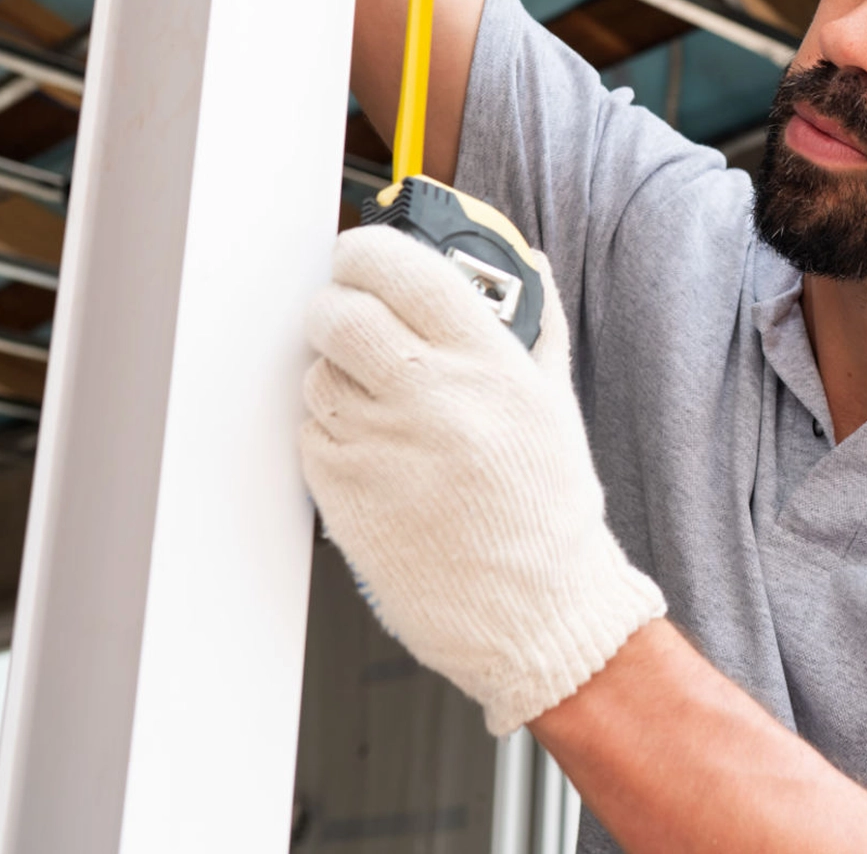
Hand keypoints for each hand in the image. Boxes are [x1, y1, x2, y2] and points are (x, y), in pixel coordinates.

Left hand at [300, 226, 664, 733]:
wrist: (537, 614)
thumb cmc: (549, 517)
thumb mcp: (555, 407)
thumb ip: (533, 329)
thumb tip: (530, 269)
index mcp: (486, 364)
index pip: (402, 267)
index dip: (368, 252)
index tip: (362, 257)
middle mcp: (429, 397)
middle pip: (338, 313)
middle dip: (337, 308)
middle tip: (353, 320)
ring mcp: (379, 446)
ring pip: (317, 375)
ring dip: (336, 377)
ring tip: (381, 406)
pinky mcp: (343, 495)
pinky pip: (312, 435)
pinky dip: (332, 435)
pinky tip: (377, 455)